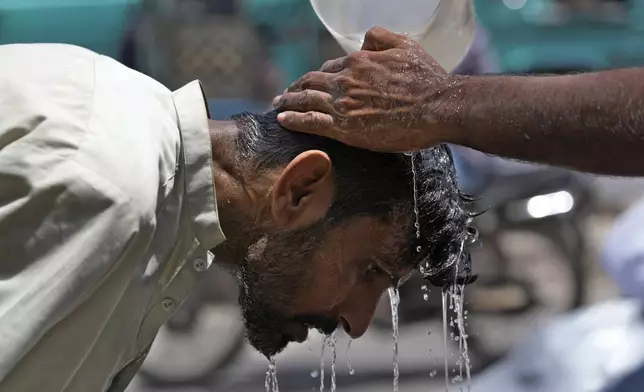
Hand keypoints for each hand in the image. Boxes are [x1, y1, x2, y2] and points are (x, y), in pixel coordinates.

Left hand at [273, 27, 461, 151]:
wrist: (437, 107)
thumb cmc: (426, 79)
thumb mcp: (405, 46)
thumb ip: (380, 38)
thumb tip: (363, 41)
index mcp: (358, 61)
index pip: (330, 67)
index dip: (320, 75)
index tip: (313, 83)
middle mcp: (345, 80)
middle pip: (311, 81)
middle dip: (295, 87)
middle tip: (285, 94)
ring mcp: (342, 104)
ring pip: (305, 99)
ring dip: (288, 102)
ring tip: (278, 105)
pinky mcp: (344, 127)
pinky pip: (310, 121)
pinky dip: (293, 119)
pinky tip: (282, 120)